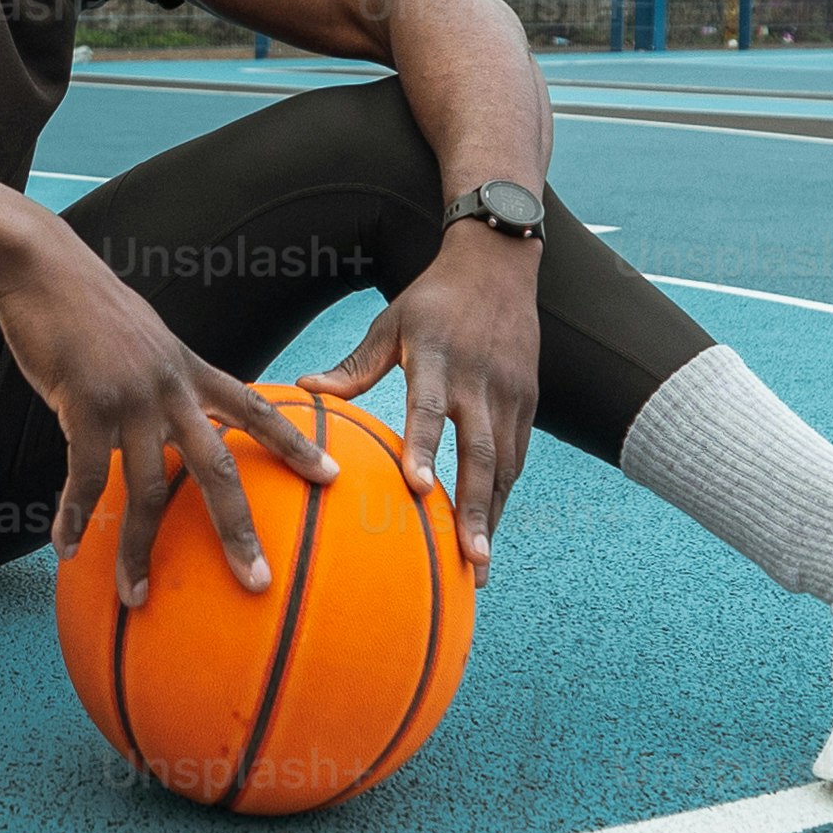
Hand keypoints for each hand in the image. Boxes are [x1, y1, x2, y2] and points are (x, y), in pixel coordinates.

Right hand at [0, 224, 335, 607]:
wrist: (45, 268)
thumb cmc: (89, 306)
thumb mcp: (145, 339)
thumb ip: (164, 379)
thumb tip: (167, 416)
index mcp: (192, 371)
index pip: (258, 412)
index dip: (298, 445)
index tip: (332, 478)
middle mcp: (172, 389)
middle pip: (219, 469)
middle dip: (238, 531)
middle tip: (258, 582)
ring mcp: (131, 399)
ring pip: (147, 490)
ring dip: (138, 551)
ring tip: (135, 596)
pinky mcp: (85, 404)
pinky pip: (83, 476)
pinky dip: (74, 516)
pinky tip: (66, 547)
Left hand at [301, 226, 540, 583]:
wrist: (499, 265)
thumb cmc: (433, 299)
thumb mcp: (390, 322)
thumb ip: (354, 365)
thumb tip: (304, 390)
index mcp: (436, 356)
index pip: (429, 407)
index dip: (425, 447)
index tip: (418, 489)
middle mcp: (478, 379)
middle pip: (480, 452)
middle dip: (476, 509)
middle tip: (469, 560)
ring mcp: (509, 393)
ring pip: (504, 464)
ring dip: (493, 516)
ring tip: (480, 567)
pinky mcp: (528, 401)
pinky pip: (516, 458)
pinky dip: (503, 496)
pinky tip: (489, 533)